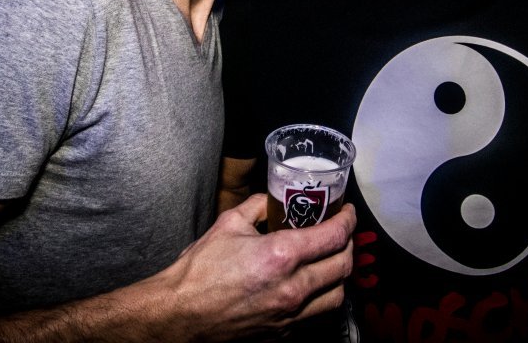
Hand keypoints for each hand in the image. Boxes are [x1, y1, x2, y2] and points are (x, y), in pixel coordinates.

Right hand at [157, 193, 355, 341]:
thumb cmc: (198, 272)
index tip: (347, 212)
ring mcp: (289, 316)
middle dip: (348, 245)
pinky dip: (323, 300)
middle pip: (343, 266)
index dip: (347, 220)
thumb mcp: (228, 224)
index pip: (333, 236)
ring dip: (340, 276)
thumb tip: (273, 197)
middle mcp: (292, 288)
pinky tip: (314, 288)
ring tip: (332, 262)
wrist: (179, 316)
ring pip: (337, 296)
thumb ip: (257, 206)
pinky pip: (317, 317)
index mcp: (281, 256)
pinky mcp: (283, 335)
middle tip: (342, 233)